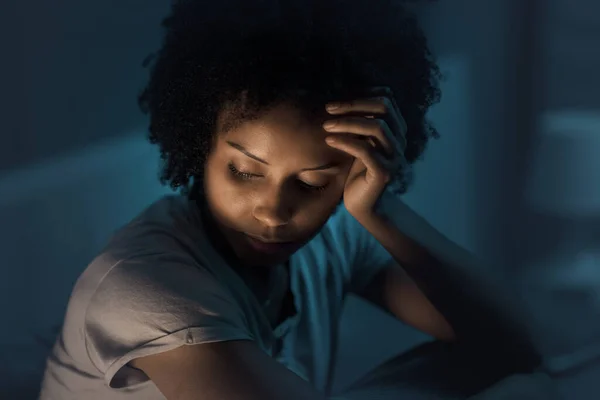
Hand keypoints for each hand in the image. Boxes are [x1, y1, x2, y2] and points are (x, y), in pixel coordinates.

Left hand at [323, 87, 408, 218]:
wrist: (363, 205)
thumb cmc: (357, 172)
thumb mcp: (359, 141)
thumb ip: (359, 123)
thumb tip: (340, 99)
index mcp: (397, 130)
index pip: (386, 100)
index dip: (361, 95)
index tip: (337, 102)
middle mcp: (400, 141)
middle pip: (383, 109)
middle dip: (353, 105)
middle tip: (329, 109)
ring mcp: (395, 157)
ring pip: (376, 127)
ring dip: (347, 123)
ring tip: (326, 125)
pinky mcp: (384, 173)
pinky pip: (365, 150)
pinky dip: (345, 142)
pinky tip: (329, 141)